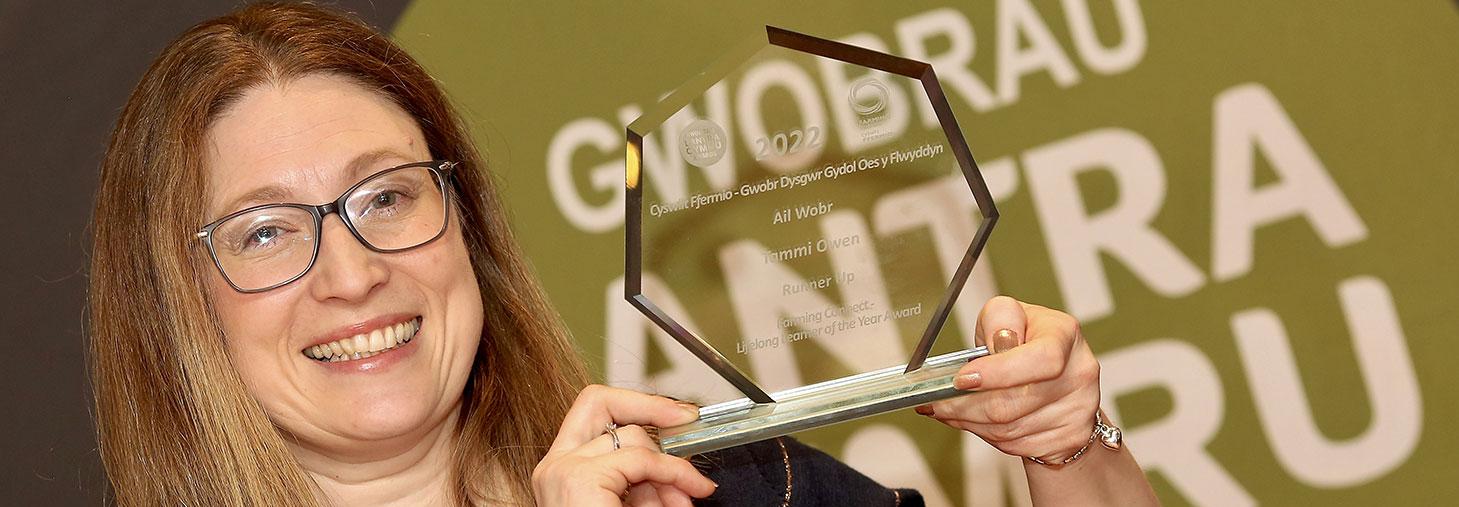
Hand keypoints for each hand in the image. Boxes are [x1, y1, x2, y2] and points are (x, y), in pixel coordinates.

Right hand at [533, 385, 716, 505]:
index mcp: (562, 471)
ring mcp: (562, 470)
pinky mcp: (578, 478)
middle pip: (598, 401)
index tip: (674, 413)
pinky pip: (642, 459)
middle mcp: (554, 467)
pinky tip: (685, 496)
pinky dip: (674, 474)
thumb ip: (642, 482)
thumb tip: (675, 466)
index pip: (593, 412)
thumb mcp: (629, 506)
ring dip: (671, 467)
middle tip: (688, 421)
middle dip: (650, 406)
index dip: (635, 403)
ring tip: (687, 499)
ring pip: (631, 436)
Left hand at [916, 296, 1101, 463]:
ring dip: (970, 422)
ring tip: (949, 410)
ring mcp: (1078, 408)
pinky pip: (1015, 444)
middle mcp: (1079, 372)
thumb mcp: (1009, 315)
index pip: (1040, 359)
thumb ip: (998, 319)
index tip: (962, 379)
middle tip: (936, 402)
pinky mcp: (1070, 437)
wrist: (1057, 374)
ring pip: (1009, 429)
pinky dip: (986, 434)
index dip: (998, 373)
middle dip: (965, 405)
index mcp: (1064, 334)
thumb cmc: (1027, 339)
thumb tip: (992, 347)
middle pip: (1014, 403)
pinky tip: (974, 420)